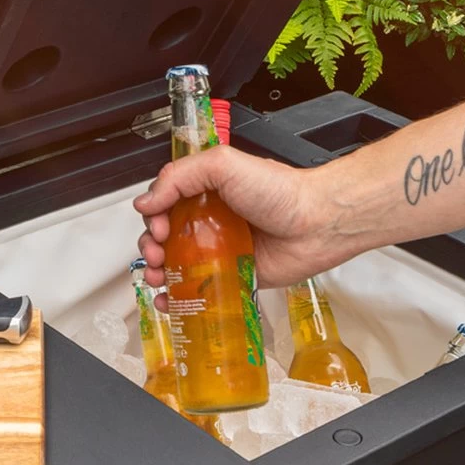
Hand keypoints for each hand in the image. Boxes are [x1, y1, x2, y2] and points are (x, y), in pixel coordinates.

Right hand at [133, 147, 352, 292]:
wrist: (318, 223)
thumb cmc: (280, 191)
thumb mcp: (223, 165)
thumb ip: (180, 176)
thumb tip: (145, 202)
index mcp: (205, 190)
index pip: (163, 203)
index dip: (153, 216)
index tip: (158, 226)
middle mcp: (209, 219)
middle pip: (163, 235)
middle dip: (151, 246)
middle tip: (157, 253)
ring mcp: (219, 249)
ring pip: (175, 263)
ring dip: (157, 271)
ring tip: (158, 276)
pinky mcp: (232, 275)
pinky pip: (198, 288)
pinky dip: (177, 296)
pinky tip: (167, 299)